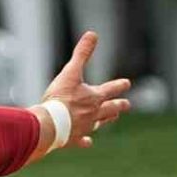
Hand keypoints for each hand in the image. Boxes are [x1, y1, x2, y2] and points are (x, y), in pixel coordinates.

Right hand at [41, 31, 131, 147]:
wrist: (49, 124)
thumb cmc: (59, 98)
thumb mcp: (70, 72)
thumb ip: (82, 54)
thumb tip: (92, 35)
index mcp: (93, 98)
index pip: (110, 89)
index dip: (118, 85)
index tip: (127, 83)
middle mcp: (93, 114)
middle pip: (110, 109)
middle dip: (119, 106)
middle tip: (126, 105)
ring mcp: (84, 127)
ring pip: (99, 124)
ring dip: (106, 120)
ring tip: (111, 119)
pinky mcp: (73, 139)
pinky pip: (82, 140)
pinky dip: (85, 140)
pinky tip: (88, 141)